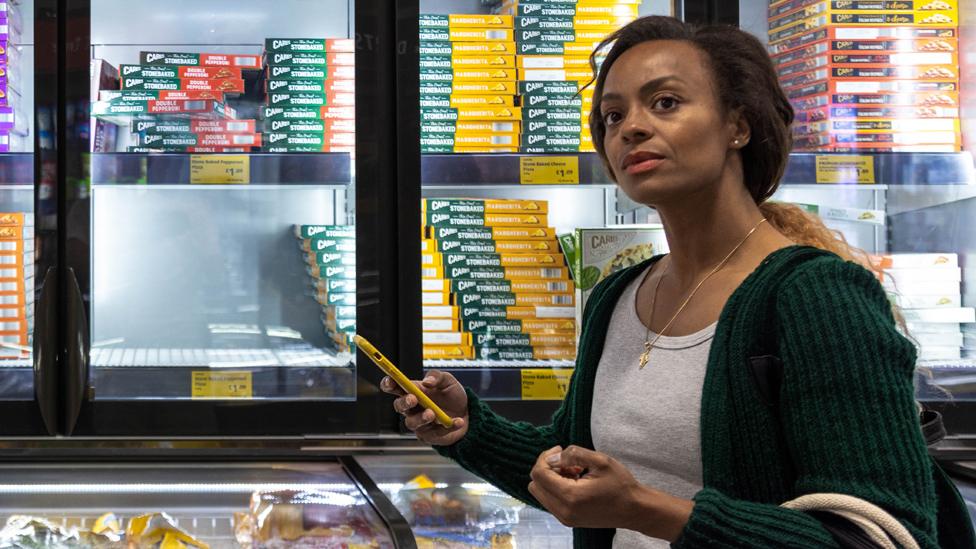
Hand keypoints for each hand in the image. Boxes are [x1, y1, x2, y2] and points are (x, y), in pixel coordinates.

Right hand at [380, 370, 468, 445]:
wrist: (467, 412)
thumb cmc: (452, 396)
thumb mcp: (448, 380)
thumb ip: (437, 376)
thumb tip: (427, 381)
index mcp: (413, 391)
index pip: (395, 387)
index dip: (389, 384)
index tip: (391, 381)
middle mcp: (413, 408)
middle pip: (399, 406)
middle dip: (404, 402)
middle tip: (413, 399)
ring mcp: (420, 423)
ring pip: (412, 423)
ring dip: (421, 418)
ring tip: (432, 413)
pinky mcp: (430, 435)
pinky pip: (435, 433)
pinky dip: (447, 427)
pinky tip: (457, 421)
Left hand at [528, 446, 692, 541]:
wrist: (634, 510)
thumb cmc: (621, 485)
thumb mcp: (601, 460)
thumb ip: (574, 454)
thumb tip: (553, 457)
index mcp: (570, 496)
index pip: (539, 474)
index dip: (545, 457)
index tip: (560, 449)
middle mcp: (563, 511)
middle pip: (534, 484)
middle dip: (546, 468)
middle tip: (567, 461)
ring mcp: (564, 518)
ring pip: (540, 493)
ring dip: (551, 478)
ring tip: (574, 471)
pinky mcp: (568, 520)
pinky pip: (550, 501)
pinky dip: (556, 488)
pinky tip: (575, 481)